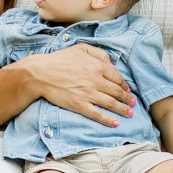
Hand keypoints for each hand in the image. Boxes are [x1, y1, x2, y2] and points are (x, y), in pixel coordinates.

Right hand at [16, 44, 136, 126]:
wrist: (41, 73)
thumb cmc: (59, 59)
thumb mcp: (80, 48)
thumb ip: (98, 53)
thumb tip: (112, 64)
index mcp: (97, 66)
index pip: (117, 78)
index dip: (124, 85)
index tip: (127, 89)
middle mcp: (95, 80)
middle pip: (117, 91)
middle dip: (127, 98)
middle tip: (132, 102)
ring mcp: (88, 94)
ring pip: (111, 104)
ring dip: (123, 109)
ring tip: (129, 113)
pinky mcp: (79, 105)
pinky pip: (98, 114)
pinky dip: (108, 120)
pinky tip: (116, 123)